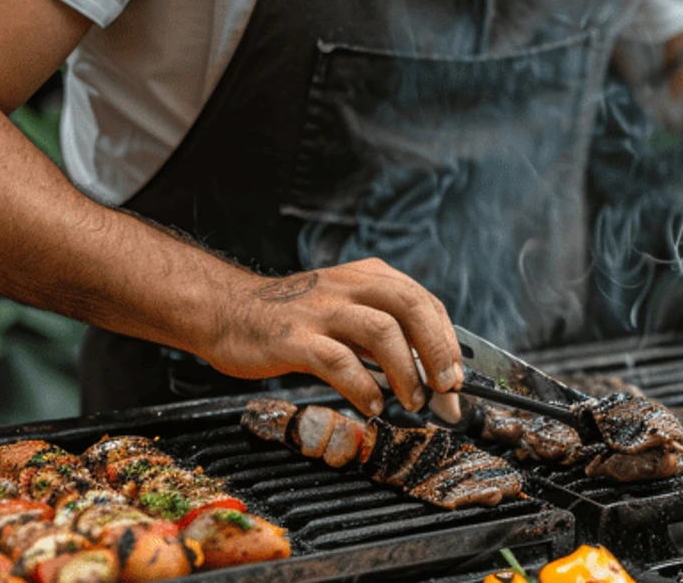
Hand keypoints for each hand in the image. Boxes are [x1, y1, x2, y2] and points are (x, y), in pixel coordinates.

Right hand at [203, 258, 464, 417]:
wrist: (226, 310)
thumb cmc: (295, 320)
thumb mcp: (347, 315)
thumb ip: (387, 340)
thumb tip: (434, 380)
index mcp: (368, 277)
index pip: (424, 302)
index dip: (447, 342)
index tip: (456, 380)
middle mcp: (349, 286)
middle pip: (410, 307)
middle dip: (437, 350)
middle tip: (445, 389)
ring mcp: (320, 310)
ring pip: (381, 331)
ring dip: (405, 370)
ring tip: (411, 401)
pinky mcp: (293, 338)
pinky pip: (338, 361)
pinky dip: (363, 386)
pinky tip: (372, 405)